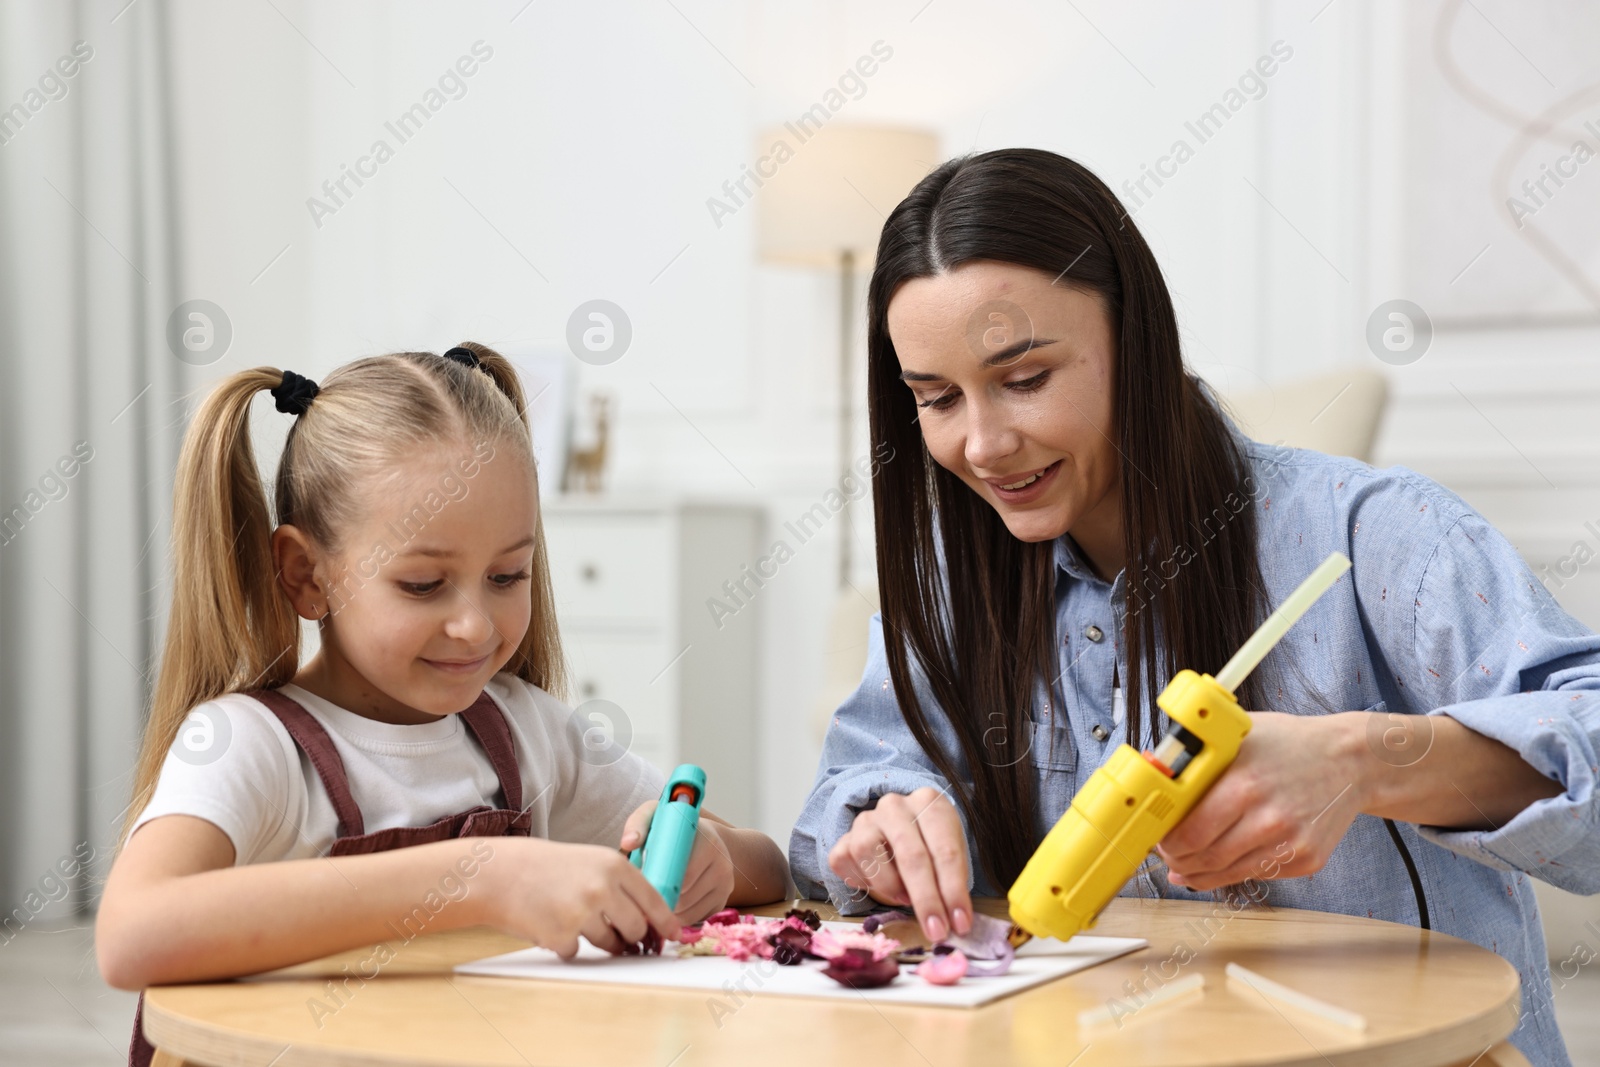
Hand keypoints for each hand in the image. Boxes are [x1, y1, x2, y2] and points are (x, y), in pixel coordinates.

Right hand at [481, 837, 681, 958]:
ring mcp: (582, 913)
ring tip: (571, 917)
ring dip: (598, 941)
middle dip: (631, 937)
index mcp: (613, 866)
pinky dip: (567, 944)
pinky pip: (578, 952)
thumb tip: (646, 920)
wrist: (498, 873)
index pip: (653, 900)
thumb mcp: (588, 862)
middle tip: (619, 935)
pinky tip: (550, 923)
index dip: (666, 922)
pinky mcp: (562, 936)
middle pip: (635, 928)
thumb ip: (618, 885)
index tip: (673, 935)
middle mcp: (602, 888)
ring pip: (609, 944)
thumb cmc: (544, 867)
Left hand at [618, 801, 736, 922]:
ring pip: (689, 912)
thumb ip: (639, 825)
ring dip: (668, 911)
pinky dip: (679, 916)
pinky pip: (696, 919)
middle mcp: (723, 864)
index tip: (642, 885)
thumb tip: (628, 844)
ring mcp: (726, 885)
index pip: (682, 874)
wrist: (706, 837)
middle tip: (642, 897)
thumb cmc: (674, 828)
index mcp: (708, 841)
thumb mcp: (656, 816)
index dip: (659, 883)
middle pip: (684, 897)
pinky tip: (669, 905)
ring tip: (653, 900)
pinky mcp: (723, 900)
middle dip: (661, 900)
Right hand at [826, 786, 973, 941]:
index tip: (960, 924)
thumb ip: (952, 883)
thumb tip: (957, 923)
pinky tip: (877, 886)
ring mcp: (865, 819)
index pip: (945, 851)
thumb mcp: (950, 854)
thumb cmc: (930, 844)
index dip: (953, 891)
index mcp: (929, 803)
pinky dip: (862, 882)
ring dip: (890, 886)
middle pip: (911, 855)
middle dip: (926, 900)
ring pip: (869, 853)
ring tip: (904, 898)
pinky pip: (844, 862)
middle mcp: (895, 806)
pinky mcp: (843, 837)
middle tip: (936, 930)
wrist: (900, 829)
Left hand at [1156, 711, 1363, 891]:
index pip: (1190, 832)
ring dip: (1201, 874)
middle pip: (1206, 858)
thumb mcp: (1239, 735)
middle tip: (1168, 854)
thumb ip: (1199, 757)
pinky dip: (1235, 872)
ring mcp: (1291, 843)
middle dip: (1179, 860)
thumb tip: (1156, 773)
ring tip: (1185, 866)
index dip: (1167, 841)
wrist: (1352, 761)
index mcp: (1244, 785)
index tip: (1158, 838)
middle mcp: (1269, 819)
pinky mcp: (1307, 860)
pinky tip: (1222, 863)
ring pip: (1230, 874)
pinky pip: (1258, 874)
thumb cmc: (1290, 744)